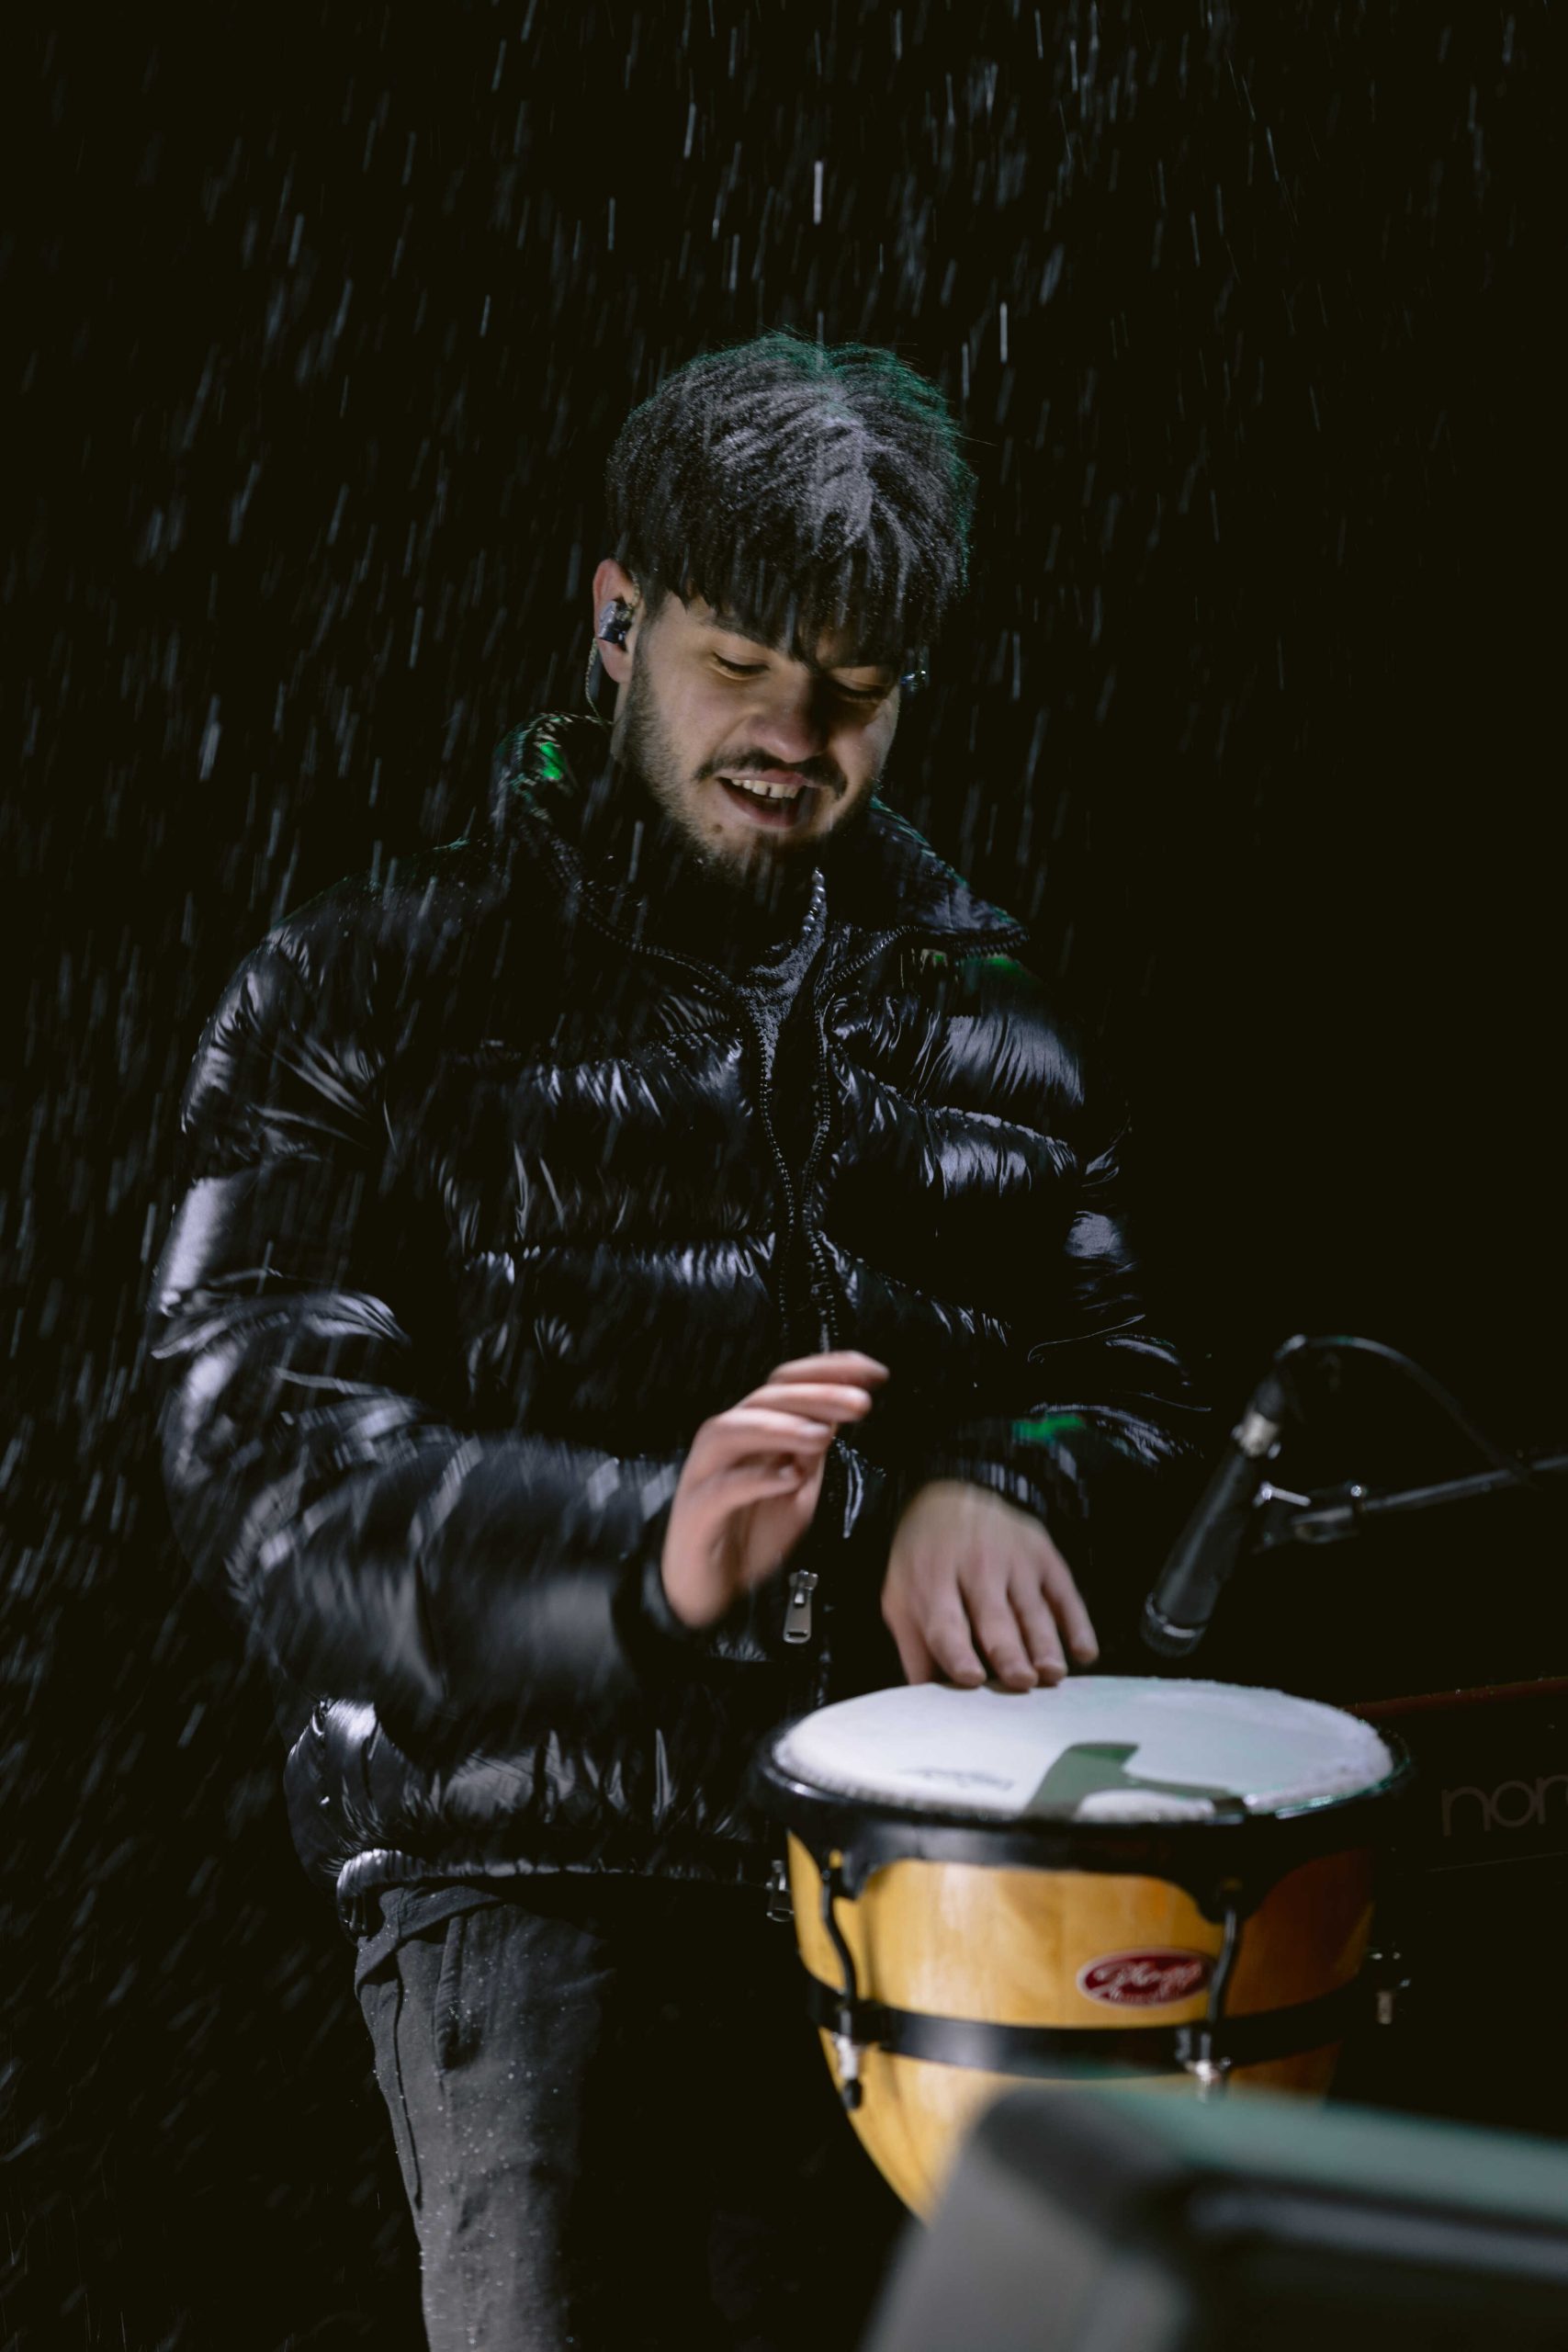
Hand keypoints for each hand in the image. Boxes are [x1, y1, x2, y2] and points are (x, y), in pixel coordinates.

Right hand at [661, 1352, 889, 1628]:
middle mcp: (727, 1442)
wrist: (706, 1589)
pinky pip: (722, 1488)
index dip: (829, 1372)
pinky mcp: (697, 1511)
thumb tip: (836, 1413)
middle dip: (816, 1395)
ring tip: (824, 1435)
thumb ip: (810, 1452)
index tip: (874, 1372)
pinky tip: (788, 1477)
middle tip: (860, 1402)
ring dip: (782, 1427)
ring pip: (735, 1430)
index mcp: (753, 1431)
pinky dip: (756, 1479)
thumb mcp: (796, 1489)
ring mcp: (706, 1474)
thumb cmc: (749, 1535)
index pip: (788, 1384)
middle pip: (766, 1399)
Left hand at [882, 1479, 1097, 1690]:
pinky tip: (1084, 1652)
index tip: (972, 1679)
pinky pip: (1064, 1593)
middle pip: (994, 1617)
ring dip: (1044, 1643)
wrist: (954, 1498)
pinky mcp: (1043, 1554)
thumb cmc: (925, 1561)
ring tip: (1052, 1674)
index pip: (945, 1621)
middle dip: (1009, 1650)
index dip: (957, 1651)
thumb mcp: (901, 1595)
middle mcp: (974, 1566)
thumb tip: (925, 1702)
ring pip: (1032, 1608)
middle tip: (1023, 1681)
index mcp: (931, 1580)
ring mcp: (1013, 1558)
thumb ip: (914, 1647)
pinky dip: (1077, 1623)